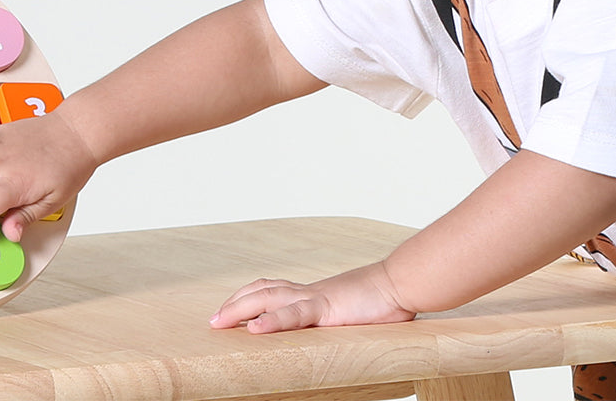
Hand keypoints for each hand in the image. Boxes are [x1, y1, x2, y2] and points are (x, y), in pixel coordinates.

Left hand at [209, 262, 415, 333]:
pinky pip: (294, 315)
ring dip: (240, 309)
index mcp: (313, 294)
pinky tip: (255, 329)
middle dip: (235, 304)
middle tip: (213, 320)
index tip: (230, 309)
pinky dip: (272, 321)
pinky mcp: (326, 309)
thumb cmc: (383, 301)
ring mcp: (315, 298)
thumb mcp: (352, 314)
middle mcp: (308, 292)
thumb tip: (333, 332)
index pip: (273, 290)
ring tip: (219, 322)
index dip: (249, 298)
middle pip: (261, 291)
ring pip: (268, 299)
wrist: (401, 283)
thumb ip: (336, 320)